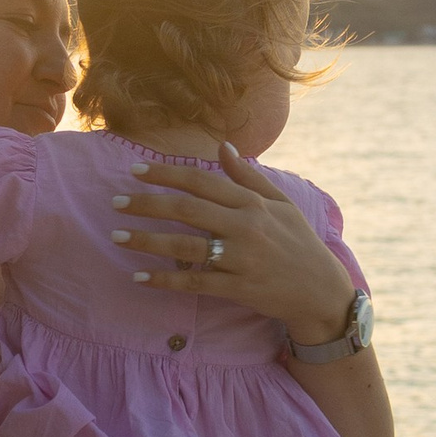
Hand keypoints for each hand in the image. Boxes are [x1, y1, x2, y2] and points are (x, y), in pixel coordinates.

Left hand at [107, 145, 353, 342]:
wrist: (320, 289)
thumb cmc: (297, 242)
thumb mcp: (280, 203)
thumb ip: (247, 177)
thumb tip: (224, 147)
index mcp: (252, 203)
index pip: (200, 182)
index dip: (166, 174)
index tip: (135, 171)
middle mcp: (246, 226)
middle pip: (187, 210)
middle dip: (147, 204)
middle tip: (115, 201)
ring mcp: (241, 258)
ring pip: (186, 246)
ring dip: (147, 241)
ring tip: (117, 236)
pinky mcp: (238, 287)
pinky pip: (195, 282)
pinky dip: (166, 280)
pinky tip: (139, 276)